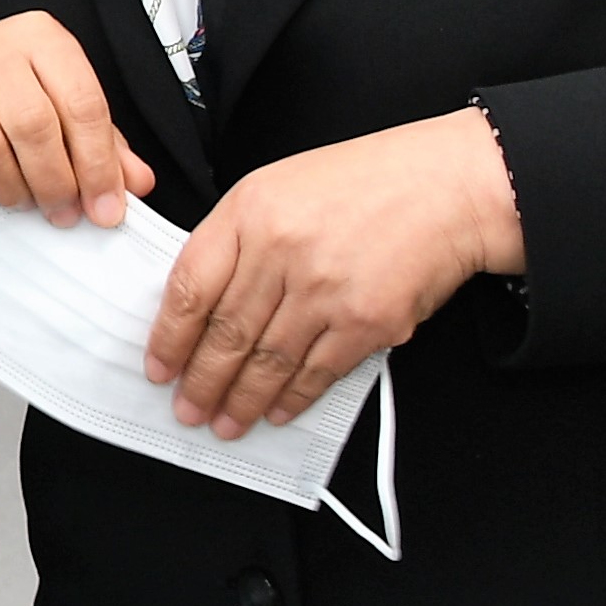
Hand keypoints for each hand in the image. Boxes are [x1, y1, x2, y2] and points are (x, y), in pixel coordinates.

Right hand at [0, 13, 155, 225]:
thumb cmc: (5, 93)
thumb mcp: (60, 102)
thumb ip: (104, 142)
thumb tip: (137, 185)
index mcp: (40, 39)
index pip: (81, 103)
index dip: (99, 164)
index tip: (106, 208)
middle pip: (34, 127)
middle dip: (56, 183)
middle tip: (64, 212)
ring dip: (13, 190)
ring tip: (24, 198)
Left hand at [147, 108, 521, 440]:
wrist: (446, 187)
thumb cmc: (363, 183)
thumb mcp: (277, 188)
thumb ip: (235, 240)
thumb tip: (198, 306)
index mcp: (250, 213)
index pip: (190, 287)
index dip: (168, 338)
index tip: (158, 368)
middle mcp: (282, 251)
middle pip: (226, 334)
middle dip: (202, 382)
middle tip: (188, 410)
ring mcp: (326, 290)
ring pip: (269, 361)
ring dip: (243, 401)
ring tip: (227, 422)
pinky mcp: (368, 321)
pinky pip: (318, 372)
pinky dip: (294, 398)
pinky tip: (277, 411)